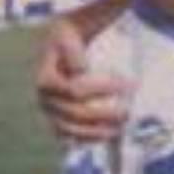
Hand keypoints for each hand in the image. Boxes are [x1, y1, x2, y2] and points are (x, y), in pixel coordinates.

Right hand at [37, 21, 130, 141]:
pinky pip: (71, 137)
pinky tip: (108, 136)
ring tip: (121, 127)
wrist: (60, 49)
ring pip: (73, 130)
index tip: (128, 84)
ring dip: (99, 131)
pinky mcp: (57, 122)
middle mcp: (44, 100)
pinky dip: (89, 139)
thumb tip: (81, 71)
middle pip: (76, 113)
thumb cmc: (68, 40)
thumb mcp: (68, 34)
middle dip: (105, 113)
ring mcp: (50, 114)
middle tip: (128, 110)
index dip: (104, 89)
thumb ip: (73, 50)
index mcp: (45, 80)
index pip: (75, 90)